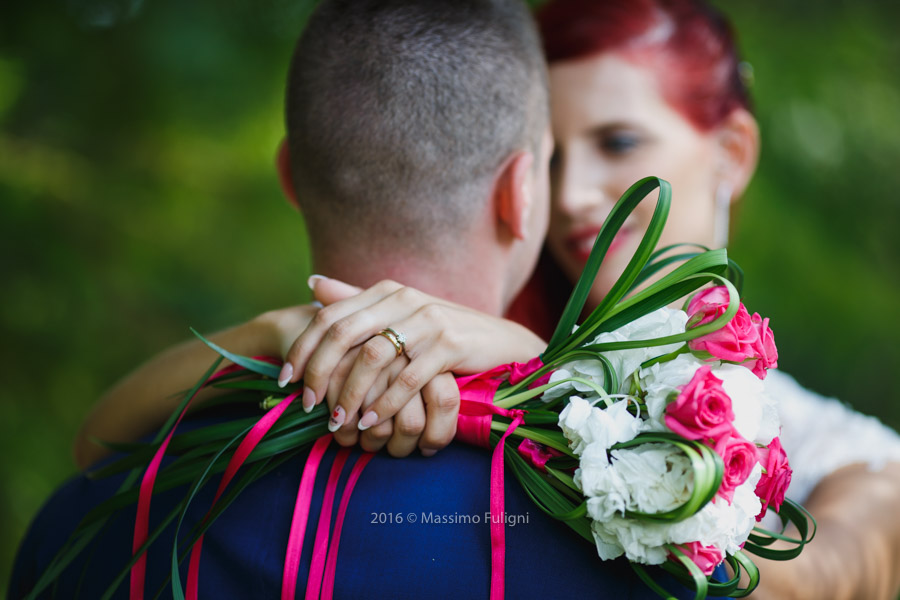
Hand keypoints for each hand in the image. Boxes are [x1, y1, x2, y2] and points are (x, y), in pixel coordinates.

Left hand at [280, 276, 545, 455]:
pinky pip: (407, 378)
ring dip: (349, 392)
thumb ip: (356, 300)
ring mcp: (428, 320)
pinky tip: (370, 422)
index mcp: (386, 291)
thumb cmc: (443, 333)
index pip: (330, 316)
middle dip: (318, 372)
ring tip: (335, 421)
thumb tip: (312, 284)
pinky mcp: (450, 344)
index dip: (303, 348)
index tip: (285, 379)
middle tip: (305, 404)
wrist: (501, 343)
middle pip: (343, 333)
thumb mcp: (399, 314)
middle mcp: (404, 299)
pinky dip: (384, 404)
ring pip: (373, 356)